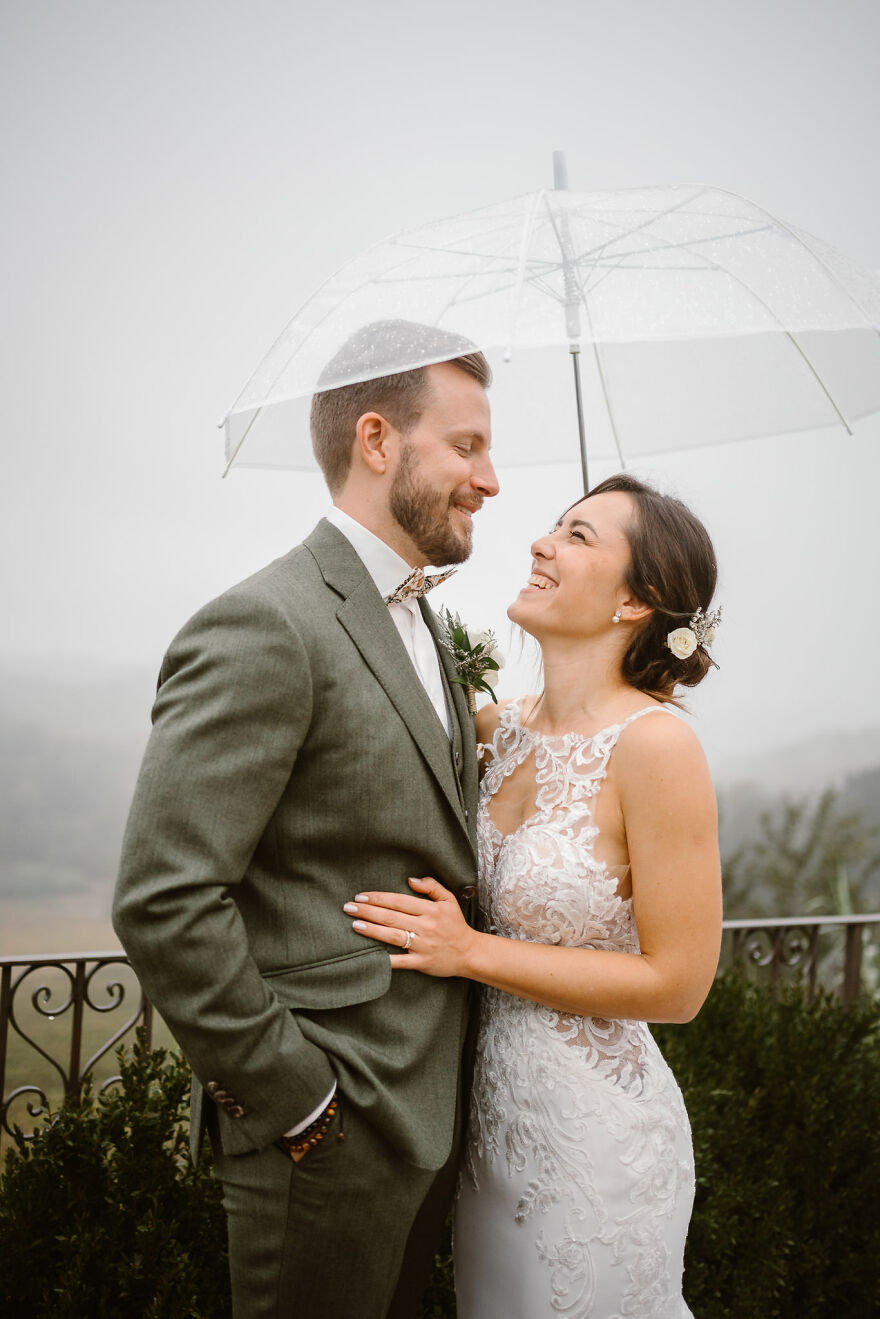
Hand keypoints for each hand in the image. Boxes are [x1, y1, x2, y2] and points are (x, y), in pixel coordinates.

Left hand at [344, 877, 476, 976]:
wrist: (470, 953)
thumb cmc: (456, 925)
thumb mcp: (449, 900)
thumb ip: (431, 886)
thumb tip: (410, 880)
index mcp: (430, 910)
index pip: (399, 901)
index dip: (378, 898)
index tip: (361, 896)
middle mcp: (425, 926)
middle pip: (392, 917)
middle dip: (368, 911)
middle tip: (349, 907)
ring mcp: (423, 945)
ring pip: (393, 936)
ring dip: (372, 930)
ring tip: (354, 924)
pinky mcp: (422, 962)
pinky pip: (401, 961)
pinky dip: (386, 959)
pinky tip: (370, 956)